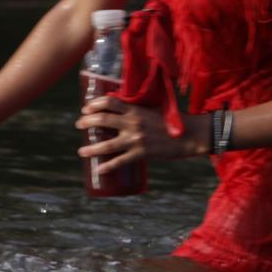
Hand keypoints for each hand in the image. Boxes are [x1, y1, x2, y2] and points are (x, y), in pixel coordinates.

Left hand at [77, 95, 207, 171]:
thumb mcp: (155, 110)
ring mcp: (136, 140)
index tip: (86, 108)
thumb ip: (139, 110)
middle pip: (102, 120)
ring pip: (106, 144)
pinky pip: (120, 161)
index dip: (94, 104)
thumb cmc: (174, 122)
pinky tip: (100, 169)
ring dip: (91, 148)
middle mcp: (133, 123)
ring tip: (82, 151)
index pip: (109, 102)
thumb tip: (122, 111)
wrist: (191, 136)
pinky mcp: (141, 154)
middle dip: (86, 122)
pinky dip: (108, 166)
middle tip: (80, 125)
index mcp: (136, 110)